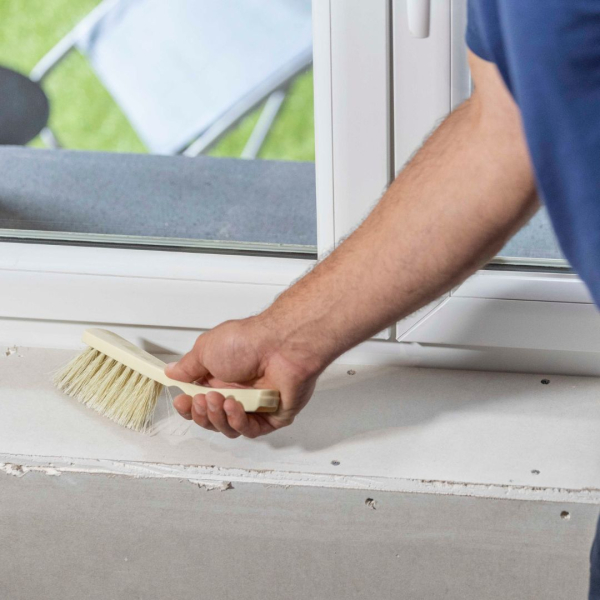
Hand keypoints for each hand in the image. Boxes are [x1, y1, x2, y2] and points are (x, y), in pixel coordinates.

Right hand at [164, 317, 319, 438]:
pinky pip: (251, 430)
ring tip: (220, 400)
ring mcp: (255, 405)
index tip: (181, 401)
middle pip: (212, 418)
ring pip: (229, 428)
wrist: (280, 344)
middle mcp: (238, 391)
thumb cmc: (248, 341)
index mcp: (221, 376)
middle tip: (203, 400)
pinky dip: (239, 421)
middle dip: (202, 413)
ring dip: (219, 417)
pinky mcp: (272, 416)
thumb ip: (188, 367)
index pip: (199, 401)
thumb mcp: (206, 349)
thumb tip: (172, 372)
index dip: (188, 406)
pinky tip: (235, 407)